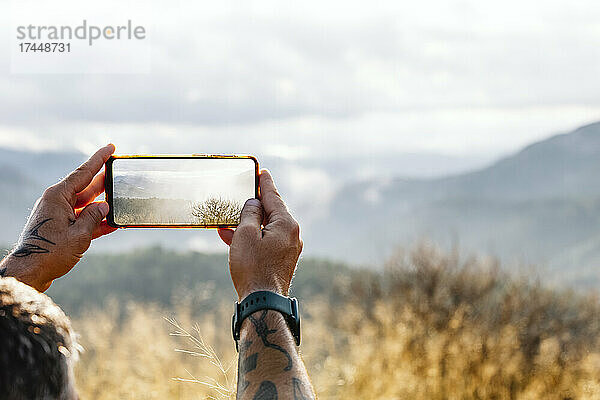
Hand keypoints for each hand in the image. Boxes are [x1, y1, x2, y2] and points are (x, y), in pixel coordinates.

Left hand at [0, 144, 117, 290]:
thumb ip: (95, 217)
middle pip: (86, 187)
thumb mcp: (79, 234)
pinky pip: (82, 220)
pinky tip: (113, 223)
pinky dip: (97, 221)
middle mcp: (57, 202)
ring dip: (103, 206)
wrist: (31, 273)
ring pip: (86, 205)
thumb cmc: (50, 252)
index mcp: (58, 196)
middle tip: (121, 175)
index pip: (83, 172)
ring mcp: (58, 215)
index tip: (111, 147)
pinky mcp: (61, 229)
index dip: (99, 159)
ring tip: (122, 202)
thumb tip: (105, 206)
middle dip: (104, 183)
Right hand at [218, 170, 302, 299]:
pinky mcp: (280, 261)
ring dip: (247, 224)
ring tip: (227, 219)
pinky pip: (265, 242)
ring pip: (265, 229)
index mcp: (287, 224)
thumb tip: (254, 204)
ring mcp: (287, 249)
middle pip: (271, 212)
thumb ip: (250, 213)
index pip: (274, 197)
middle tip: (245, 191)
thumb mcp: (245, 234)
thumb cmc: (253, 267)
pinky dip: (250, 238)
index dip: (265, 183)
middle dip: (253, 205)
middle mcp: (292, 235)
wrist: (262, 302)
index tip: (262, 172)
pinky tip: (230, 237)